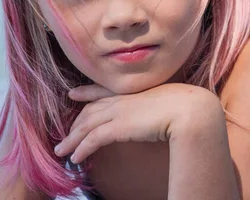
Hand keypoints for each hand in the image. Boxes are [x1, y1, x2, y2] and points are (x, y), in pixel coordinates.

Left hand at [53, 83, 223, 163]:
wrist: (188, 109)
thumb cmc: (185, 106)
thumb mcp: (166, 101)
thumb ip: (156, 106)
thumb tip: (155, 114)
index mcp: (132, 92)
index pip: (102, 91)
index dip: (86, 92)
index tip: (73, 93)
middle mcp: (121, 100)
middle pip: (89, 111)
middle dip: (74, 123)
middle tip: (64, 134)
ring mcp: (118, 112)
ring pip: (86, 126)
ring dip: (71, 140)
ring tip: (61, 151)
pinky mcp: (118, 127)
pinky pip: (93, 139)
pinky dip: (81, 148)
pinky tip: (75, 158)